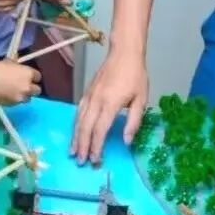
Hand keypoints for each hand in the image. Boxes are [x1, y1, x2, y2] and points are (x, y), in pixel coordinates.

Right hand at [0, 60, 41, 104]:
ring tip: (13, 91)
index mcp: (28, 73)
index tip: (25, 76)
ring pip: (28, 98)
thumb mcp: (6, 63)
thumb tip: (17, 66)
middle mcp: (28, 86)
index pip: (37, 76)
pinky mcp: (13, 106)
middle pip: (36, 90)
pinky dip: (14, 100)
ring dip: (23, 95)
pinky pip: (18, 102)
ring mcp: (21, 97)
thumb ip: (16, 67)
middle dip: (30, 88)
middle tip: (21, 85)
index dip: (31, 76)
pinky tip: (6, 95)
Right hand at [72, 46, 148, 164]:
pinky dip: (75, 125)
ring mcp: (89, 96)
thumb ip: (133, 122)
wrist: (124, 53)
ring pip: (78, 121)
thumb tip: (126, 141)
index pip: (99, 130)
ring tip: (74, 152)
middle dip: (82, 146)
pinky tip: (75, 134)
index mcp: (110, 104)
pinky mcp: (86, 93)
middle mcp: (96, 101)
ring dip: (75, 138)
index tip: (95, 160)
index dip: (96, 147)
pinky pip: (78, 112)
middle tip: (81, 162)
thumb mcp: (141, 100)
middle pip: (85, 128)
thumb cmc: (135, 76)